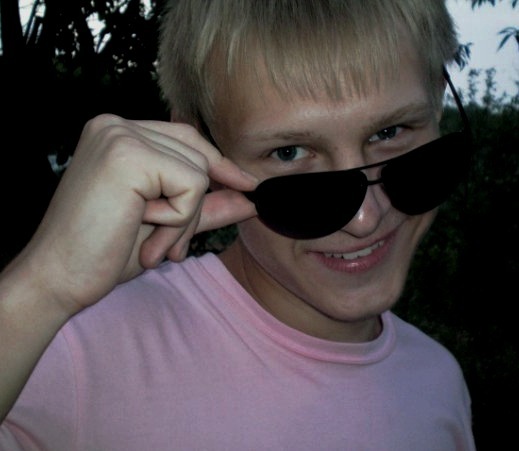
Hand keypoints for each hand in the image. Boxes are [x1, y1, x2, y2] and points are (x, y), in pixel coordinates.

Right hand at [16, 114, 257, 314]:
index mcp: (118, 133)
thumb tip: (251, 197)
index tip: (245, 186)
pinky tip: (144, 236)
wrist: (59, 279)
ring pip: (198, 172)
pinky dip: (177, 221)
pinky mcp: (127, 155)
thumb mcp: (167, 223)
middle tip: (166, 245)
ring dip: (183, 221)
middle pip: (197, 154)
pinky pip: (190, 186)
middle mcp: (116, 124)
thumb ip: (208, 206)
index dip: (217, 165)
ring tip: (151, 244)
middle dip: (193, 208)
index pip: (187, 138)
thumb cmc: (105, 251)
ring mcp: (120, 135)